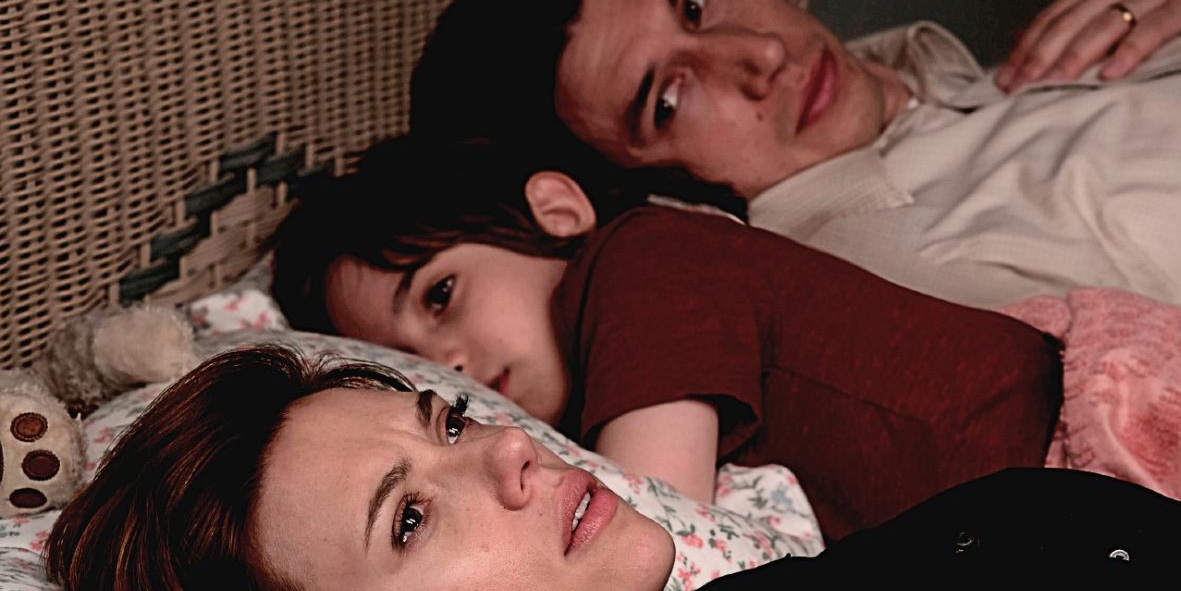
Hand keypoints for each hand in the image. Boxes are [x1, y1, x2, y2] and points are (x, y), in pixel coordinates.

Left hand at [995, 0, 1180, 91]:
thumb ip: (1077, 19)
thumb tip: (1026, 42)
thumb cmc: (1161, 2)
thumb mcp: (1118, 4)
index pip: (1055, 14)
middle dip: (1040, 55)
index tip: (1005, 75)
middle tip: (1019, 87)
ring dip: (1075, 55)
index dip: (1028, 44)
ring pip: (1106, 23)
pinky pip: (1157, 27)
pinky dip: (1132, 49)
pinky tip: (1111, 73)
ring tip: (1052, 83)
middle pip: (1071, 21)